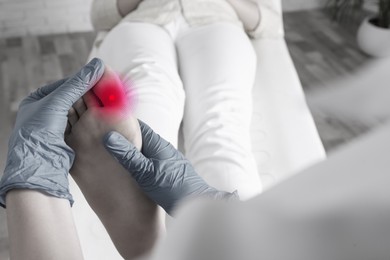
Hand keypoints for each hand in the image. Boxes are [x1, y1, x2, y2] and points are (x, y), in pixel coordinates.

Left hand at [0, 58, 104, 206]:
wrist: (38, 165)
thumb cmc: (39, 132)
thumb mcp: (57, 102)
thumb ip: (77, 84)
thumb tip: (98, 65)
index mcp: (36, 100)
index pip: (63, 85)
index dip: (81, 81)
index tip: (99, 75)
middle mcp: (43, 112)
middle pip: (71, 98)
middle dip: (88, 93)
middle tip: (106, 87)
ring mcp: (54, 127)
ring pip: (77, 111)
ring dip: (91, 106)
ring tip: (107, 100)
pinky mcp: (64, 139)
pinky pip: (80, 124)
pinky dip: (90, 119)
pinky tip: (101, 115)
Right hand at [104, 120, 237, 214]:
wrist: (196, 203)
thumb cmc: (173, 188)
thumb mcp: (145, 172)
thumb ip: (127, 155)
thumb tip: (109, 137)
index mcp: (157, 143)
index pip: (137, 126)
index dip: (121, 123)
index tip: (103, 124)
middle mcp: (162, 148)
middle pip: (139, 138)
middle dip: (123, 138)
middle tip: (103, 142)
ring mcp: (166, 159)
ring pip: (144, 151)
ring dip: (131, 152)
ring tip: (112, 157)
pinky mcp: (167, 170)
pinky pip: (149, 161)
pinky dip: (138, 163)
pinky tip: (130, 172)